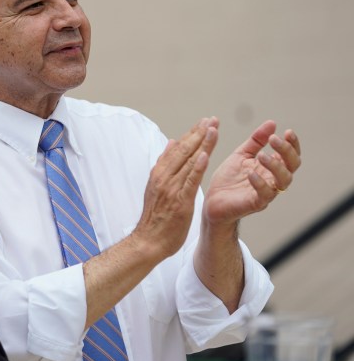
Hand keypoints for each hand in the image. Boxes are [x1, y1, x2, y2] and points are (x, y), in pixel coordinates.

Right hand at [132, 117, 217, 258]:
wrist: (148, 240)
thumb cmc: (155, 217)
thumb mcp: (156, 186)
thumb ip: (164, 165)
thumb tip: (171, 143)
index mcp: (159, 173)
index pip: (177, 148)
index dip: (192, 134)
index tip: (204, 122)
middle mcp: (164, 177)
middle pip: (184, 150)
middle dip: (199, 133)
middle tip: (212, 119)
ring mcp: (171, 188)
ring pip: (188, 162)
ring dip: (201, 144)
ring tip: (213, 129)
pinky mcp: (180, 201)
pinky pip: (190, 181)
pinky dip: (197, 167)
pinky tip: (205, 155)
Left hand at [204, 120, 301, 224]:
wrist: (213, 200)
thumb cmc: (229, 179)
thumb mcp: (241, 155)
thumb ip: (256, 141)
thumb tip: (272, 123)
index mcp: (271, 168)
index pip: (290, 155)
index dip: (292, 144)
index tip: (287, 131)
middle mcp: (273, 180)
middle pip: (292, 166)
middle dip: (286, 151)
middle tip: (274, 139)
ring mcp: (266, 192)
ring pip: (283, 180)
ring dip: (275, 166)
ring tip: (262, 155)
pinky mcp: (255, 203)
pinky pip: (264, 194)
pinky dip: (260, 183)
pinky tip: (251, 173)